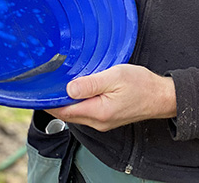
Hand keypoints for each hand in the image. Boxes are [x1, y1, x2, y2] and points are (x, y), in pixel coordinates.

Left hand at [45, 64, 176, 131]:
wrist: (161, 96)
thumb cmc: (141, 85)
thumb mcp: (114, 77)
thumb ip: (90, 84)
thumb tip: (69, 88)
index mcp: (98, 112)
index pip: (64, 111)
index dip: (48, 102)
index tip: (36, 90)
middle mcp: (98, 121)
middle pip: (67, 114)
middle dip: (53, 101)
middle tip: (43, 83)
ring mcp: (102, 122)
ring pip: (76, 113)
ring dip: (65, 101)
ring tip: (55, 84)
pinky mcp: (107, 118)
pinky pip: (85, 111)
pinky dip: (76, 102)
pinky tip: (74, 90)